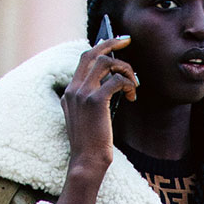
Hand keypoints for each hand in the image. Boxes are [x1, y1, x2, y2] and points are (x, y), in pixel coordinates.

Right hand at [56, 36, 137, 203]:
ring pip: (105, 62)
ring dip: (125, 68)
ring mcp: (82, 93)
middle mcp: (73, 89)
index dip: (100, 48)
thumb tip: (110, 83)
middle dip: (110, 43)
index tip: (114, 43)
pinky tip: (133, 96)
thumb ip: (90, 101)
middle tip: (127, 40)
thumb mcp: (85, 119)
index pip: (83, 60)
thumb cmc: (91, 145)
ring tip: (134, 83)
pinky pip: (116, 80)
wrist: (86, 162)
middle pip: (91, 53)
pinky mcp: (96, 101)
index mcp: (69, 92)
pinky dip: (129, 84)